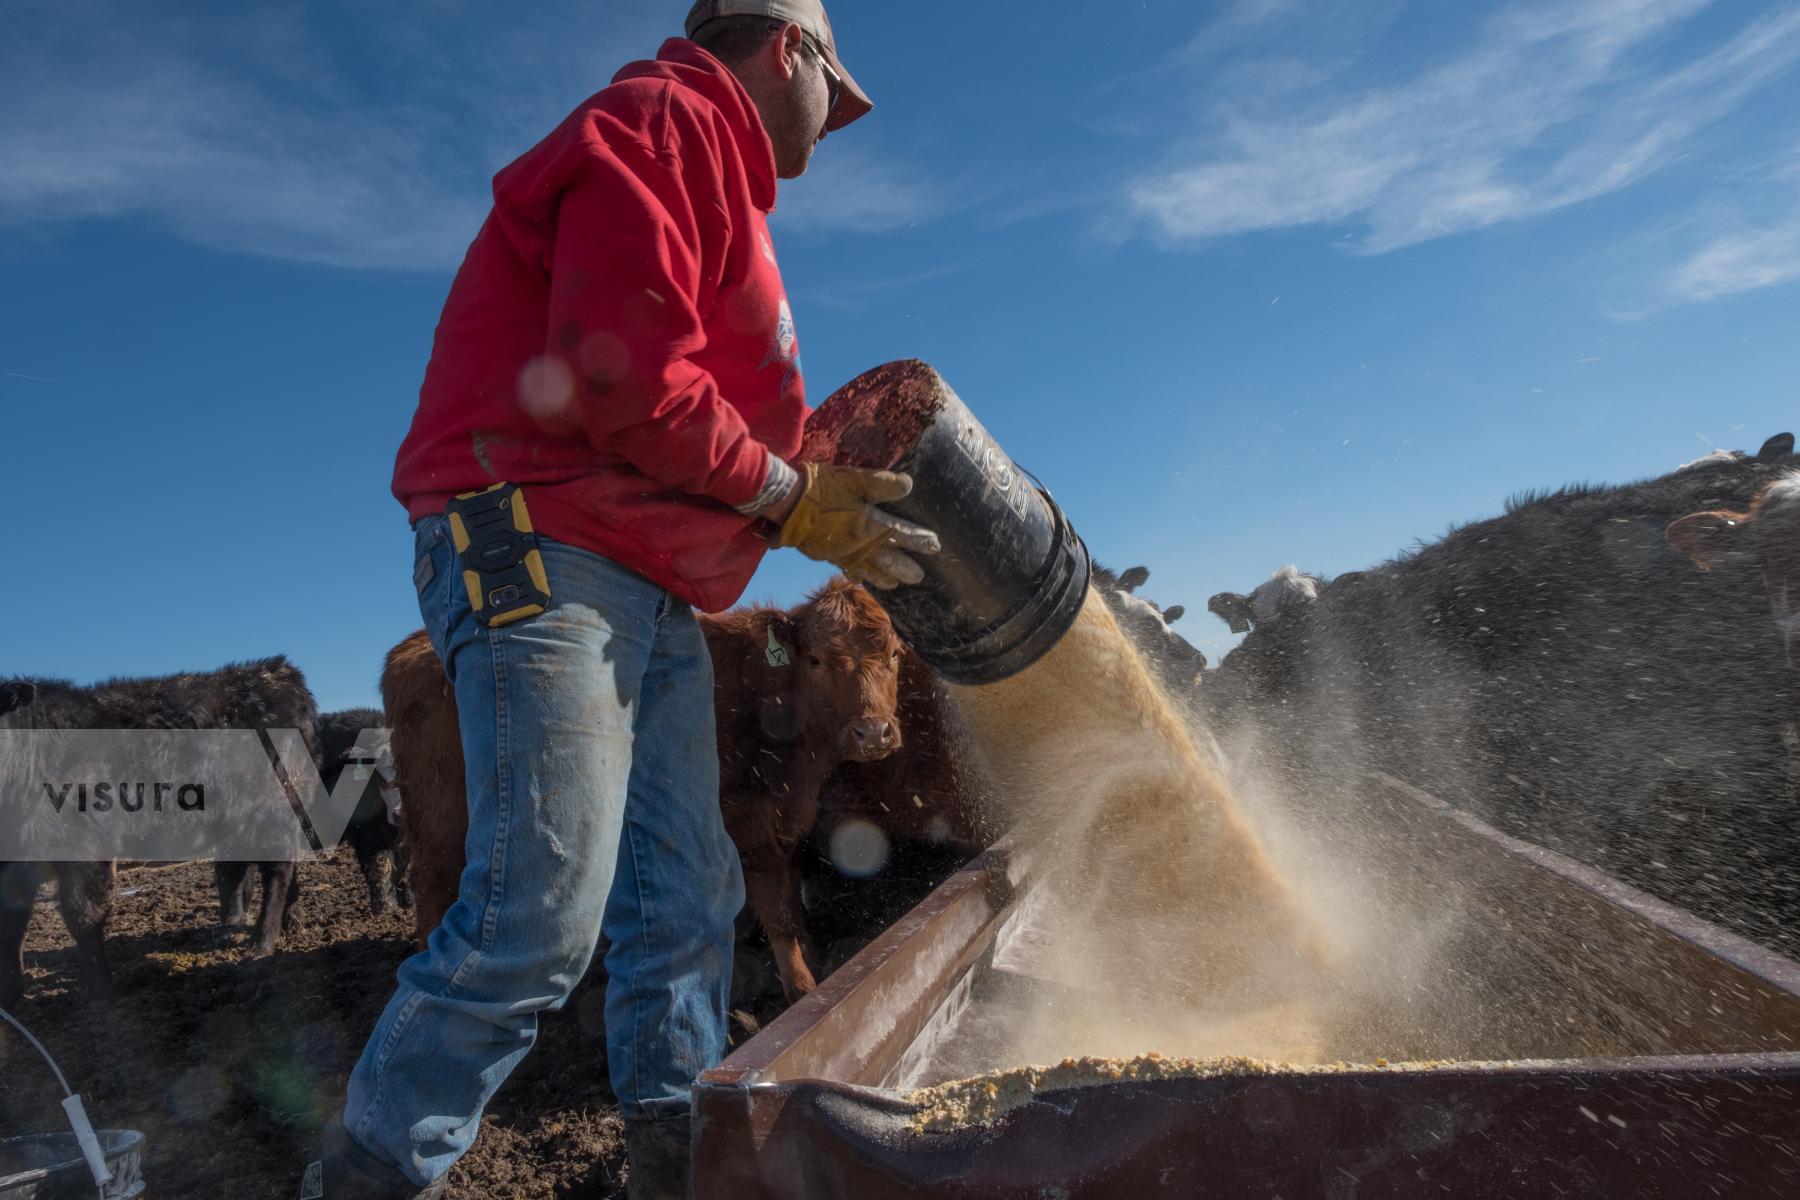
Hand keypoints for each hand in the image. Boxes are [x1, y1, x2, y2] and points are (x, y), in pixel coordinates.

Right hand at [775, 464, 940, 588]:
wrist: (788, 503)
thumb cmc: (823, 488)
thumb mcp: (855, 480)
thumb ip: (882, 484)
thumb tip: (908, 485)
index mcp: (869, 525)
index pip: (901, 534)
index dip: (919, 541)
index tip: (935, 546)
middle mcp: (860, 545)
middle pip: (888, 561)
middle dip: (904, 569)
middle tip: (918, 577)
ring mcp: (843, 553)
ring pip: (869, 570)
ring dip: (884, 578)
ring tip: (895, 584)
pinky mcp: (827, 555)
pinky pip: (847, 569)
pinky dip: (857, 576)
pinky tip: (859, 579)